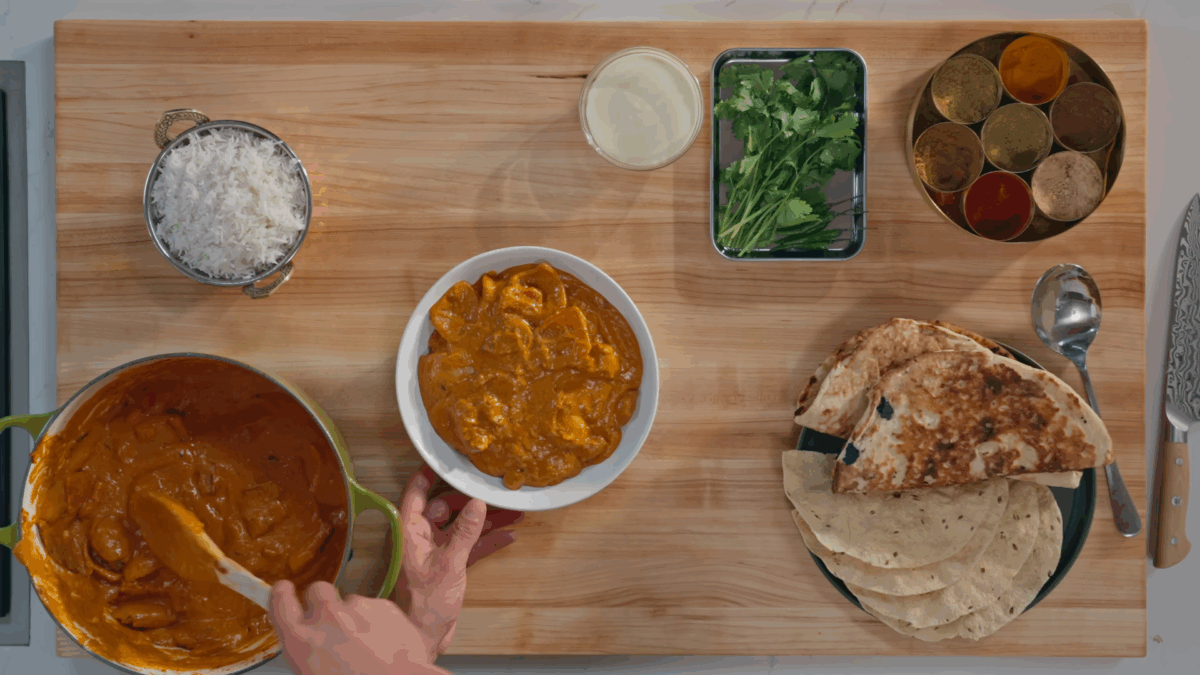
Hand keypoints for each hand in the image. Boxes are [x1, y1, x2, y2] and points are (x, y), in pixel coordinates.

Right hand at [268, 580, 449, 674]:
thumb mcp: (311, 671)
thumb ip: (306, 649)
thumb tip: (311, 645)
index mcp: (301, 640)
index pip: (280, 602)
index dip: (282, 594)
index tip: (284, 590)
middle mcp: (326, 617)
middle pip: (317, 590)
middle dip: (322, 601)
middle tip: (331, 622)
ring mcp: (358, 607)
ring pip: (350, 600)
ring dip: (354, 615)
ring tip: (366, 642)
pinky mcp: (385, 606)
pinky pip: (375, 607)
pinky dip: (378, 620)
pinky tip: (385, 642)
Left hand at [397, 465, 523, 659]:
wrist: (424, 635)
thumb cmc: (424, 603)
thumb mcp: (448, 563)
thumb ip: (464, 532)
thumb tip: (476, 503)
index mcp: (410, 531)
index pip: (415, 493)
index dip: (428, 474)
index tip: (445, 460)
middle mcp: (421, 537)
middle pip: (445, 507)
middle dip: (470, 500)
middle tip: (492, 489)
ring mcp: (436, 550)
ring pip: (462, 526)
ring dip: (485, 520)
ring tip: (511, 512)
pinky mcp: (450, 565)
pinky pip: (470, 545)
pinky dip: (487, 540)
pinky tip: (508, 535)